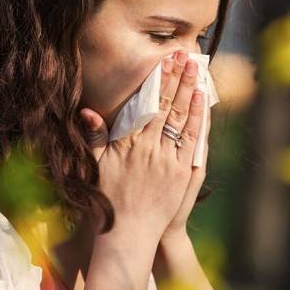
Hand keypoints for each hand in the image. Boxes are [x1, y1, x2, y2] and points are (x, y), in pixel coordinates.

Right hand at [78, 51, 206, 240]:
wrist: (129, 233)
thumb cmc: (109, 199)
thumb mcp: (96, 166)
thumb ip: (94, 137)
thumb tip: (88, 112)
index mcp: (128, 144)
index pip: (146, 104)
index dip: (157, 81)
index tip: (164, 61)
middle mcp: (149, 148)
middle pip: (166, 106)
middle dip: (176, 78)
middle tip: (185, 56)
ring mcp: (168, 160)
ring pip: (181, 118)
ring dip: (189, 92)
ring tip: (196, 70)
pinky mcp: (182, 173)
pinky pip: (192, 140)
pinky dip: (197, 118)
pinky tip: (201, 101)